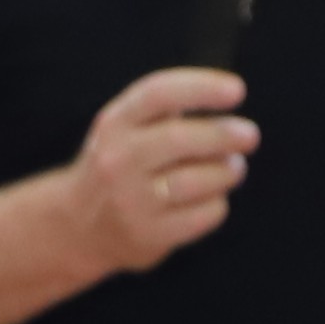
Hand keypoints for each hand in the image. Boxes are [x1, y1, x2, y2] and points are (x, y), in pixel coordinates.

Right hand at [56, 66, 252, 275]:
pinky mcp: (148, 235)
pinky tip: (213, 198)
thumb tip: (226, 95)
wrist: (75, 227)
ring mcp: (131, 200)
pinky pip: (202, 215)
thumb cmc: (118, 167)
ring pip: (197, 179)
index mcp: (114, 124)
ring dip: (226, 171)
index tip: (237, 90)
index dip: (201, 87)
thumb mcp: (125, 130)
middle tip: (249, 135)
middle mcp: (117, 160)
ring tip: (234, 168)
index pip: (159, 94)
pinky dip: (217, 204)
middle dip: (225, 134)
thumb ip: (166, 111)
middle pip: (181, 138)